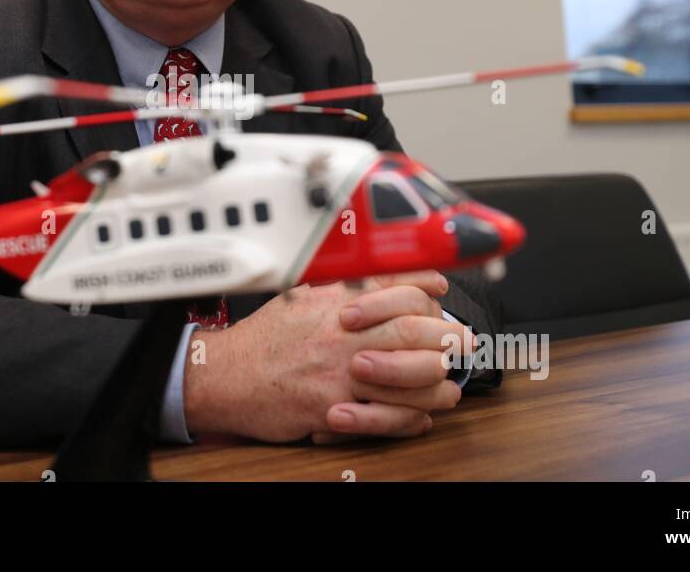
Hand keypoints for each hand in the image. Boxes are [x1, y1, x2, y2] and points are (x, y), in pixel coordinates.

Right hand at [182, 274, 468, 443]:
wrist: (226, 376)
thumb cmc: (264, 338)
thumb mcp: (302, 295)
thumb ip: (342, 284)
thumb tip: (378, 270)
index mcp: (337, 304)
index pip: (397, 292)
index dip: (428, 293)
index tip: (442, 296)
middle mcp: (342, 336)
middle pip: (412, 332)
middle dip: (447, 338)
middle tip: (464, 344)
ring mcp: (339, 374)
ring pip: (407, 377)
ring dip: (436, 383)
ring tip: (449, 386)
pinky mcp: (332, 409)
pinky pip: (384, 417)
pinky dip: (410, 419)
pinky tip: (421, 416)